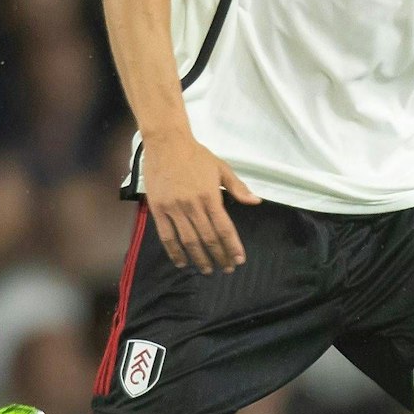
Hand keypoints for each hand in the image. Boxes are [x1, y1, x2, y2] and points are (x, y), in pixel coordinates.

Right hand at [140, 130, 259, 273]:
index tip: (239, 260)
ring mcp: (174, 208)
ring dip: (198, 259)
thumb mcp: (222, 168)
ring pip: (188, 240)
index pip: (225, 228)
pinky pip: (167, 236)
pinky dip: (174, 252)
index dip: (232, 246)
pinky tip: (181, 262)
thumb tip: (256, 202)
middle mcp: (193, 205)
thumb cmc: (196, 155)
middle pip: (208, 238)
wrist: (167, 143)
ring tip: (207, 270)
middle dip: (219, 256)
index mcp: (211, 196)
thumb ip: (238, 188)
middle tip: (226, 269)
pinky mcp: (158, 209)